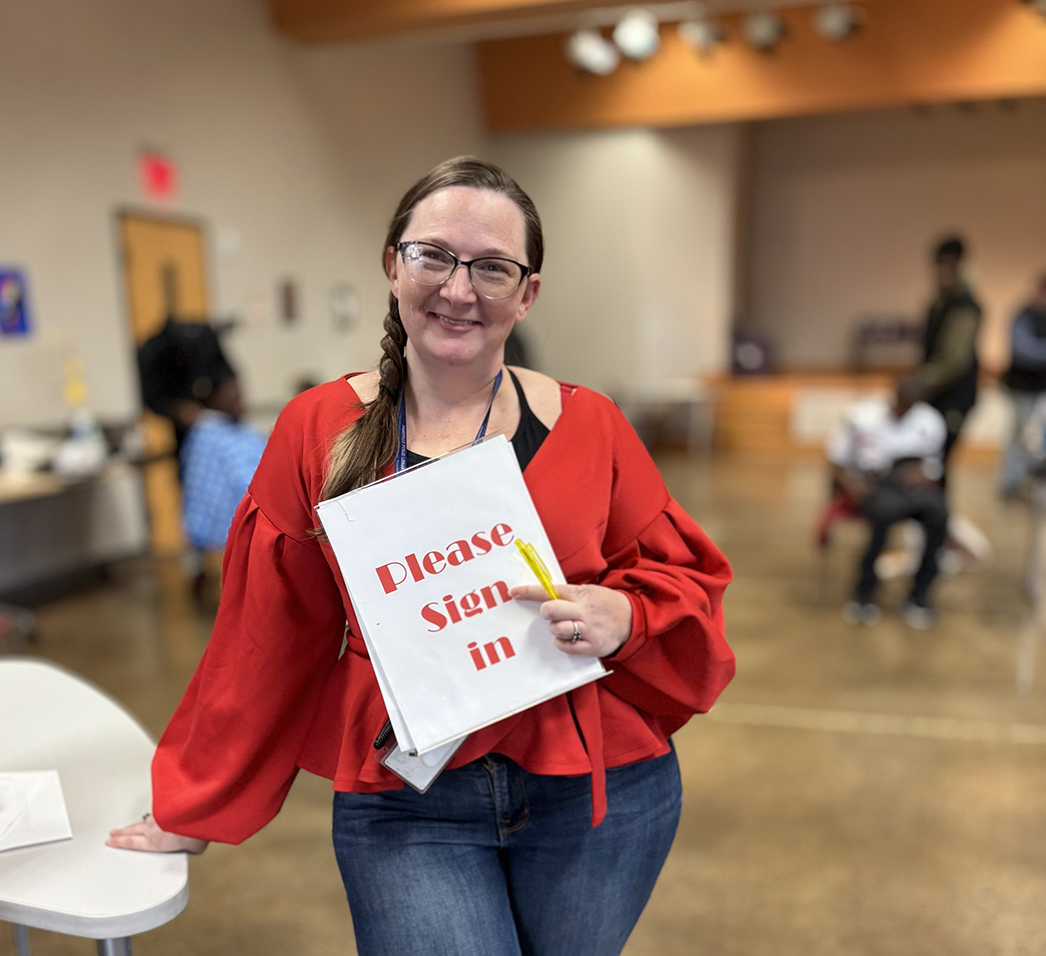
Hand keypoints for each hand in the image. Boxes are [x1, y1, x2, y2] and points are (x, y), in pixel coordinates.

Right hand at [106, 813, 208, 853]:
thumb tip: (194, 845)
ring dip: (136, 823)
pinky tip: (153, 812)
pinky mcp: (167, 803)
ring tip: (130, 825)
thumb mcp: (194, 848)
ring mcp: (159, 815)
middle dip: (122, 832)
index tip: (111, 842)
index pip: (132, 844)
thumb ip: (190, 848)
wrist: (200, 812)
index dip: (119, 843)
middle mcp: (154, 828)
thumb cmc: (196, 831)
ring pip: (144, 820)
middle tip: (113, 833)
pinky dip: (153, 812)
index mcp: (156, 843)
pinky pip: (156, 809)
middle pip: (133, 831)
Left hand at [510, 583, 631, 657]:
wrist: (632, 618)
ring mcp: (588, 630)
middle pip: (551, 610)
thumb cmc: (604, 603)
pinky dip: (562, 643)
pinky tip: (569, 638)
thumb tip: (542, 594)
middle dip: (546, 612)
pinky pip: (567, 647)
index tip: (513, 593)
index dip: (529, 592)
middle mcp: (583, 611)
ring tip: (565, 626)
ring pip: (558, 629)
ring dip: (556, 629)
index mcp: (580, 594)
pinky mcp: (592, 646)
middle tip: (550, 613)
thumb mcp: (588, 591)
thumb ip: (568, 593)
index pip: (549, 590)